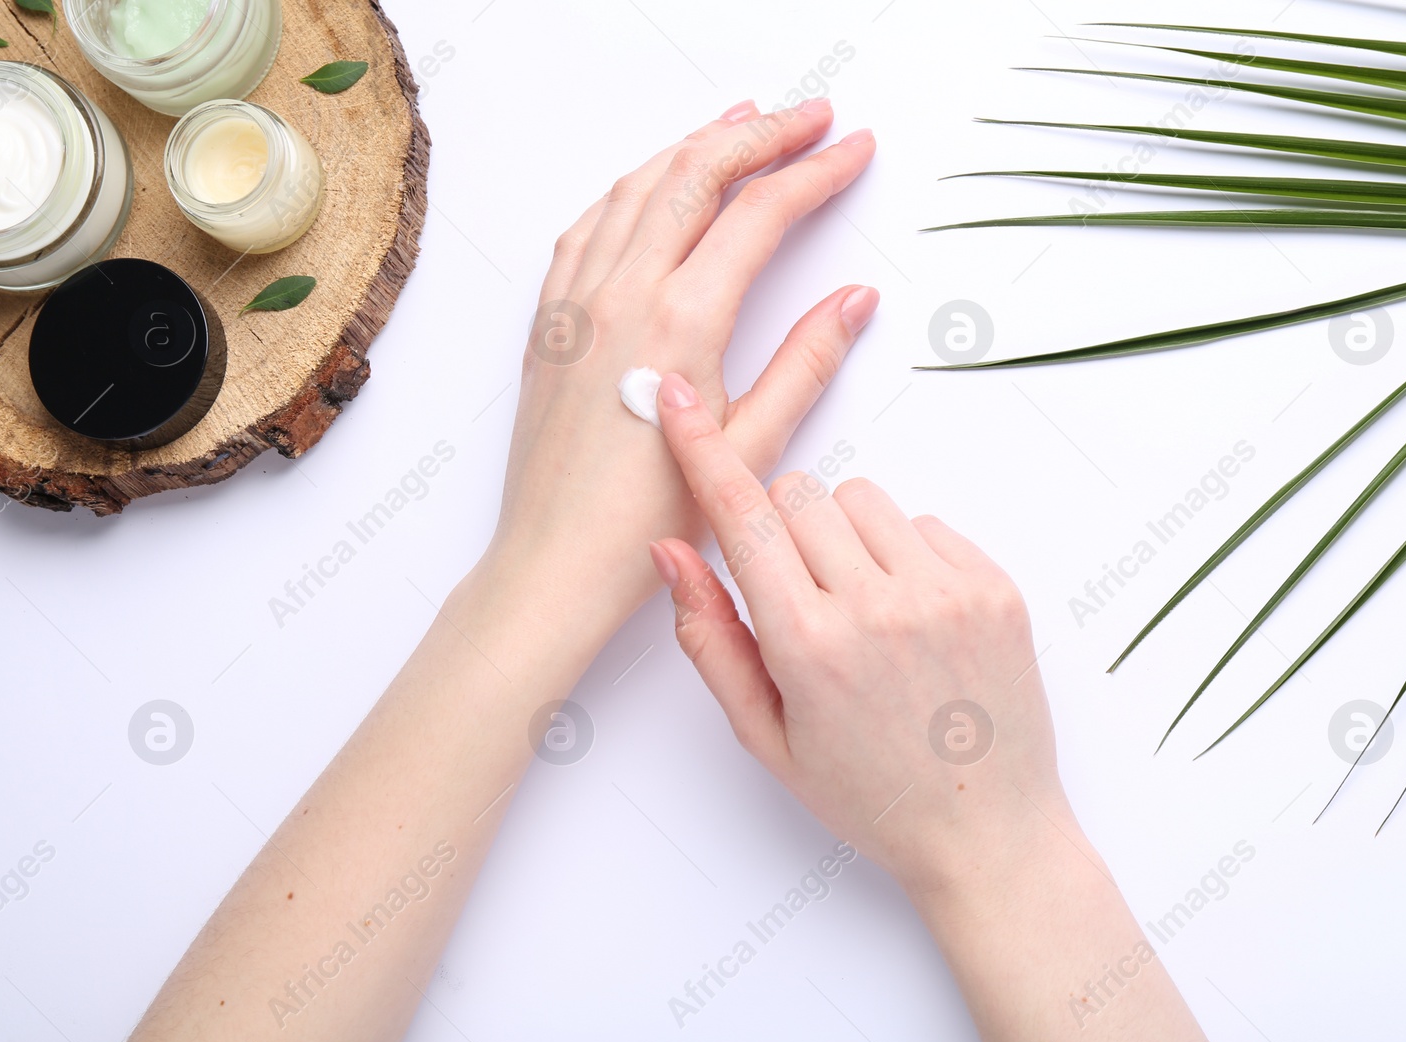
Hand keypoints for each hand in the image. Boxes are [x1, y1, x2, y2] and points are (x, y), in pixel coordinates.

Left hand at [487, 99, 878, 625]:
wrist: (558, 559)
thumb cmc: (650, 519)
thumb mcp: (750, 445)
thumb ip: (807, 362)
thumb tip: (854, 300)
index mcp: (680, 320)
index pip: (760, 214)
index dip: (815, 173)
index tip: (853, 150)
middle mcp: (622, 292)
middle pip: (698, 174)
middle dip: (762, 134)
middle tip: (811, 117)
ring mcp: (578, 298)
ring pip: (640, 185)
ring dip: (695, 144)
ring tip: (742, 123)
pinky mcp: (551, 317)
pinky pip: (591, 222)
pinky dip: (632, 186)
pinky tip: (653, 183)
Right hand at [646, 372, 1065, 895]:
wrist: (987, 833)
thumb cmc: (870, 795)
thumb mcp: (767, 736)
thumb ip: (710, 638)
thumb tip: (670, 552)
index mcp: (809, 645)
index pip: (742, 516)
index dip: (702, 450)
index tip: (678, 399)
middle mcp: (878, 606)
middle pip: (800, 492)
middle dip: (783, 526)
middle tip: (800, 591)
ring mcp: (945, 592)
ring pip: (862, 497)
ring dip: (845, 535)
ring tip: (863, 610)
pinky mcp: (994, 586)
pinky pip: (925, 522)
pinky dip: (906, 553)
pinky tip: (912, 620)